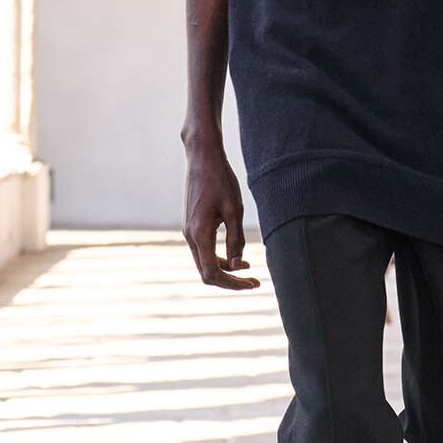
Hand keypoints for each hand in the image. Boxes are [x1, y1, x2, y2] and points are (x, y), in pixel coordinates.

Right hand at [183, 141, 259, 288]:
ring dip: (225, 269)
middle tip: (254, 281)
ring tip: (248, 267)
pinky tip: (235, 254)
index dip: (233, 283)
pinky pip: (204, 250)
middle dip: (230, 280)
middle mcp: (190, 236)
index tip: (253, 283)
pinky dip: (218, 257)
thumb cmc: (221, 180)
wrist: (203, 158)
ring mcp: (189, 231)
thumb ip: (235, 240)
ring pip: (204, 262)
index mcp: (199, 234)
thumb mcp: (234, 211)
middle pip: (206, 272)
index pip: (212, 273)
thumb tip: (235, 266)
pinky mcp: (192, 225)